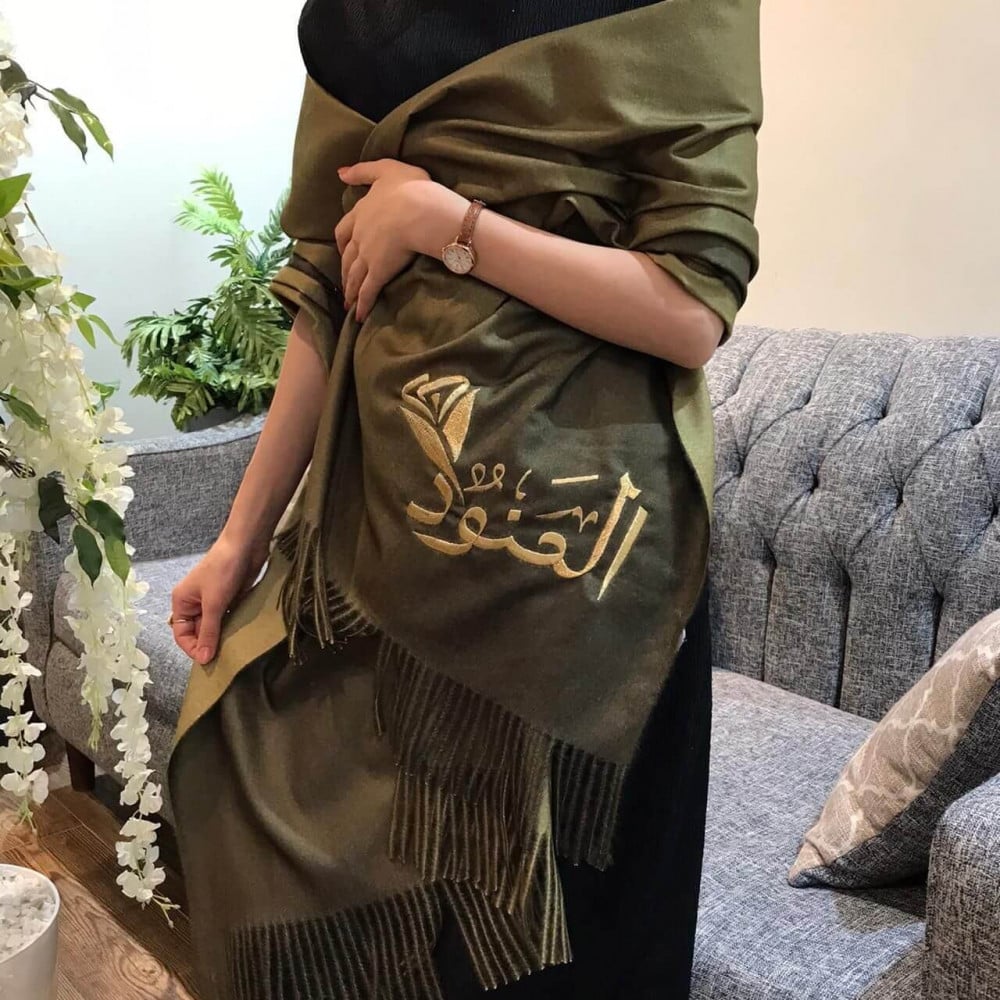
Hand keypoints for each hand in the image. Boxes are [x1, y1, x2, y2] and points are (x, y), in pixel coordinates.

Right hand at [169, 534, 269, 664]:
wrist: (246, 545)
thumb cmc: (223, 570)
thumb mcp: (213, 604)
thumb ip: (208, 632)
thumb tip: (203, 659)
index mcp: (181, 602)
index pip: (181, 634)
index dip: (192, 648)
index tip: (208, 661)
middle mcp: (194, 603)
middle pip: (197, 632)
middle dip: (207, 644)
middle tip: (222, 659)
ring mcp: (212, 601)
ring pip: (213, 627)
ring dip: (220, 637)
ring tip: (231, 651)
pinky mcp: (229, 598)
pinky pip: (227, 619)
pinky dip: (231, 628)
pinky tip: (239, 637)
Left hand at [334, 158, 461, 321]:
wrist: (420, 210)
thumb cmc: (410, 187)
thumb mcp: (386, 169)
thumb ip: (363, 171)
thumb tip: (340, 173)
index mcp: (361, 212)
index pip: (344, 230)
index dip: (343, 241)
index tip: (342, 250)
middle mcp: (359, 235)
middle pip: (347, 256)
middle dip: (344, 270)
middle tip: (345, 282)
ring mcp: (367, 255)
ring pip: (354, 276)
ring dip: (350, 290)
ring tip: (349, 302)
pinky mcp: (379, 272)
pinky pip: (368, 291)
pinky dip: (362, 304)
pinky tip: (360, 316)